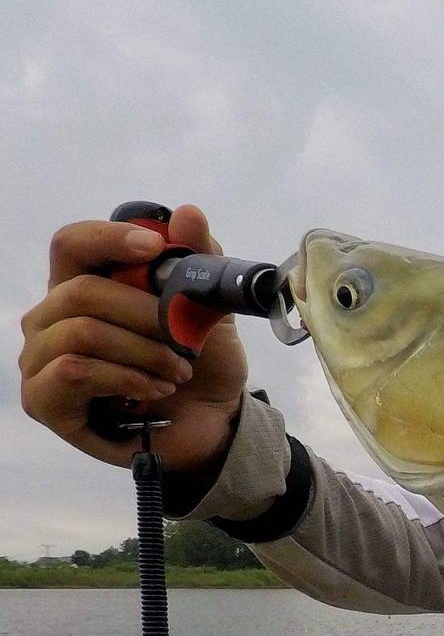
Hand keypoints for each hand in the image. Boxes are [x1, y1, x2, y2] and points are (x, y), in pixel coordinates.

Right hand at [19, 205, 247, 478]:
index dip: (108, 238)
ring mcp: (40, 358)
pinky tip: (155, 389)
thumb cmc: (200, 362)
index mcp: (84, 285)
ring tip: (179, 371)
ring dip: (143, 351)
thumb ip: (199, 262)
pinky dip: (126, 376)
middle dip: (146, 313)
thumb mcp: (211, 310)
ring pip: (81, 331)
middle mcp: (51, 317)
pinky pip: (74, 370)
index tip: (153, 248)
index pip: (73, 244)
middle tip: (185, 339)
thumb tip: (187, 213)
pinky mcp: (43, 399)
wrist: (210, 422)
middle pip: (82, 290)